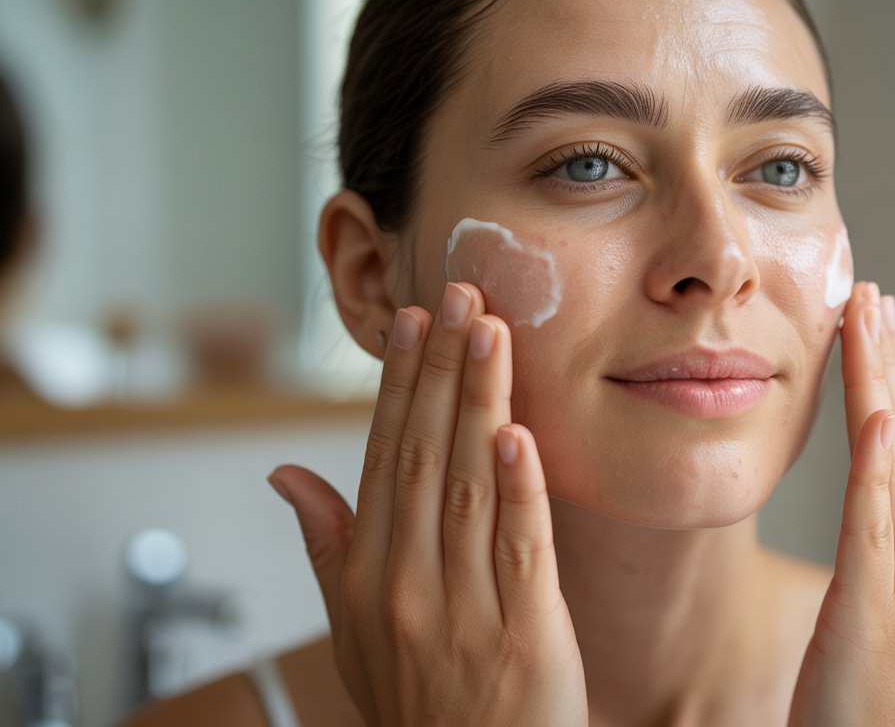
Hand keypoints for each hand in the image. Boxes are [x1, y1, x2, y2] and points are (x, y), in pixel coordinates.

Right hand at [266, 283, 587, 726]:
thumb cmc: (415, 701)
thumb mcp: (349, 627)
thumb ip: (325, 543)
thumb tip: (284, 472)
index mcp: (368, 573)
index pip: (383, 456)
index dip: (399, 384)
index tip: (415, 322)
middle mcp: (408, 583)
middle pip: (426, 455)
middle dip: (443, 370)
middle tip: (461, 294)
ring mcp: (465, 607)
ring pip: (472, 485)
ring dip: (481, 402)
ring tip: (492, 333)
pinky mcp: (524, 631)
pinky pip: (519, 547)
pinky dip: (519, 488)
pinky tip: (518, 432)